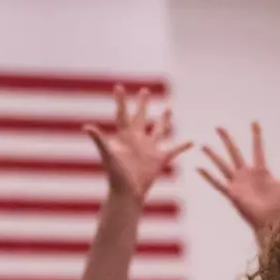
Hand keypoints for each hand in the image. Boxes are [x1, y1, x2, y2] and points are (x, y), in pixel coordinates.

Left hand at [84, 86, 192, 202]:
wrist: (128, 193)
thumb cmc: (115, 175)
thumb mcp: (108, 155)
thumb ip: (99, 140)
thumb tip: (86, 127)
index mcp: (125, 136)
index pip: (123, 114)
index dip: (121, 100)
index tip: (118, 87)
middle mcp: (138, 139)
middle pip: (141, 117)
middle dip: (142, 104)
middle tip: (144, 90)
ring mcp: (150, 148)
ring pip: (159, 129)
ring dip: (165, 120)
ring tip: (169, 109)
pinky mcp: (160, 159)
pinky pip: (174, 150)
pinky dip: (183, 146)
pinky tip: (192, 142)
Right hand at [198, 123, 279, 234]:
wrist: (272, 222)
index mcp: (261, 170)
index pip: (257, 148)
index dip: (256, 135)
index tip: (254, 121)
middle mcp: (247, 174)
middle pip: (235, 152)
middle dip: (227, 140)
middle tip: (219, 127)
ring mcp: (238, 183)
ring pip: (223, 165)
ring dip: (213, 156)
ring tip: (203, 145)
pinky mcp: (232, 194)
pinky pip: (218, 183)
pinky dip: (208, 176)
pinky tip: (198, 168)